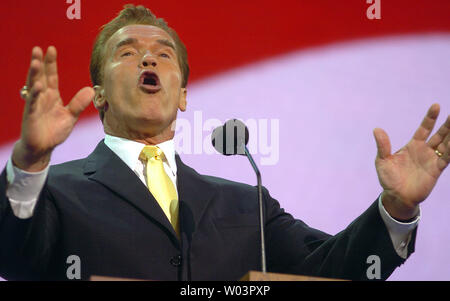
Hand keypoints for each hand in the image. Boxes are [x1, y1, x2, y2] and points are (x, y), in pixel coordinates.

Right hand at [12, 46, 94, 171]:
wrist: (43, 147)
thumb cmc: (54, 131)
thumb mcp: (70, 116)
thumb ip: (79, 103)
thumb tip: (91, 89)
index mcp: (52, 96)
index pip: (51, 76)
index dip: (51, 63)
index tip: (51, 49)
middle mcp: (42, 98)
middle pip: (40, 77)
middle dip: (39, 63)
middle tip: (38, 49)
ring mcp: (35, 106)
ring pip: (34, 86)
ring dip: (34, 74)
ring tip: (36, 61)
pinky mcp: (31, 116)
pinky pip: (33, 103)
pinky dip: (35, 94)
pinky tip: (38, 85)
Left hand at [373, 104, 448, 220]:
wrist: (396, 196)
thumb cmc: (388, 179)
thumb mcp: (383, 161)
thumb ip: (383, 146)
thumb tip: (376, 129)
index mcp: (412, 146)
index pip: (424, 129)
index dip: (430, 118)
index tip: (436, 106)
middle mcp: (424, 151)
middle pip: (440, 134)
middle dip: (448, 125)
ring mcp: (431, 160)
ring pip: (446, 144)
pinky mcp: (436, 170)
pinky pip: (447, 158)